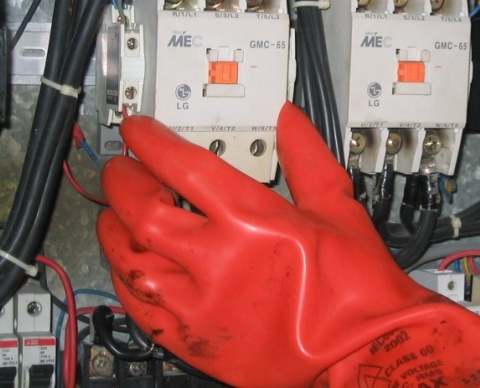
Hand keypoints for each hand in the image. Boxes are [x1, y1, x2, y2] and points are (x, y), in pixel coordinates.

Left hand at [97, 103, 479, 386]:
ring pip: (132, 259)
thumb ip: (308, 158)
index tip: (138, 131)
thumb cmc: (356, 292)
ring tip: (115, 212)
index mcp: (253, 223)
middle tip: (122, 167)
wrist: (364, 358)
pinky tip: (127, 266)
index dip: (152, 143)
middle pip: (144, 211)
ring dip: (115, 229)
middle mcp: (218, 262)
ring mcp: (201, 305)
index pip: (184, 168)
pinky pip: (140, 307)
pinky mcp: (196, 341)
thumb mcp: (338, 210)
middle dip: (124, 181)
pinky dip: (125, 280)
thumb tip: (291, 122)